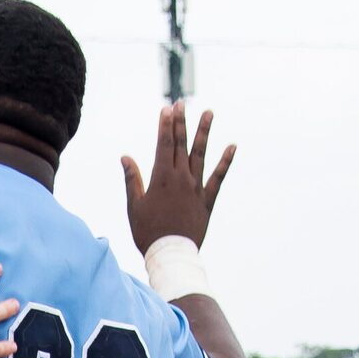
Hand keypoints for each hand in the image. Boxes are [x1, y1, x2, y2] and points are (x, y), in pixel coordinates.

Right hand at [121, 103, 235, 253]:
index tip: (167, 109)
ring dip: (204, 132)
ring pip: (201, 154)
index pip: (164, 144)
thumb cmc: (148, 232)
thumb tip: (126, 157)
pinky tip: (232, 147)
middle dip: (181, 122)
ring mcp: (196, 187)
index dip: (165, 125)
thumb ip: (132, 179)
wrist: (171, 254)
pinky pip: (218, 177)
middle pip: (181, 144)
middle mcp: (181, 178)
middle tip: (182, 103)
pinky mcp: (207, 200)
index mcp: (161, 178)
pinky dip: (225, 161)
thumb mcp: (134, 206)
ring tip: (209, 113)